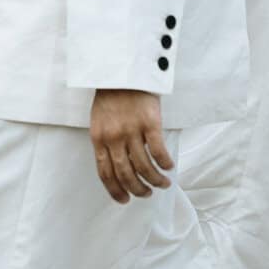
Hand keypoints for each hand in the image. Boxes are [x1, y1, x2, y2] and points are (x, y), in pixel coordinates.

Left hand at [90, 89, 171, 205]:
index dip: (115, 190)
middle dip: (138, 189)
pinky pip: (158, 151)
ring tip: (163, 184)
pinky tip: (169, 166)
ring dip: (155, 180)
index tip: (124, 200)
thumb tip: (116, 166)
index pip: (105, 173)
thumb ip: (105, 141)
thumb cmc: (111, 94)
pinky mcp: (150, 122)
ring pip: (144, 167)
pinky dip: (164, 163)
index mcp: (99, 138)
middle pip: (126, 174)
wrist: (123, 68)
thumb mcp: (99, 119)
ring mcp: (132, 130)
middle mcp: (114, 138)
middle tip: (147, 193)